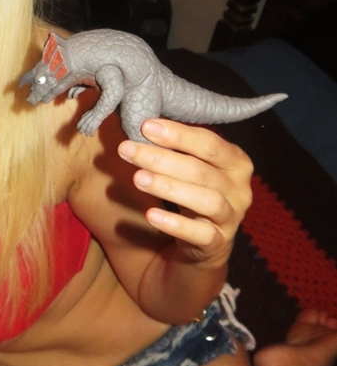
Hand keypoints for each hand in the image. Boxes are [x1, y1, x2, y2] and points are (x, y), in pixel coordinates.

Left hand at [117, 118, 252, 268]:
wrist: (203, 244)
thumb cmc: (192, 191)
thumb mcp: (189, 167)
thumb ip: (173, 147)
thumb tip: (139, 122)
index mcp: (235, 162)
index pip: (209, 143)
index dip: (178, 134)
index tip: (145, 126)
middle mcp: (239, 188)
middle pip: (200, 170)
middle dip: (161, 158)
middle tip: (127, 149)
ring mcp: (231, 217)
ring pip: (205, 200)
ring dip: (169, 187)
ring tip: (138, 178)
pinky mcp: (218, 243)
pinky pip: (200, 234)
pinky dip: (176, 224)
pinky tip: (152, 215)